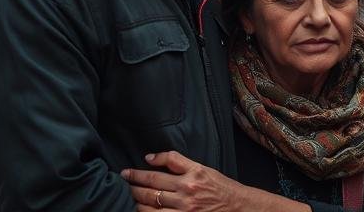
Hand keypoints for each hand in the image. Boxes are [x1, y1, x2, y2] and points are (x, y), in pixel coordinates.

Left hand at [123, 151, 246, 211]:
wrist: (237, 207)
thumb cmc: (220, 187)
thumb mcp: (202, 168)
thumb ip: (178, 162)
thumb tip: (151, 157)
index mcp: (191, 175)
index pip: (158, 172)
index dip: (138, 172)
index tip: (127, 172)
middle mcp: (187, 192)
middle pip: (151, 189)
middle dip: (134, 186)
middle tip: (126, 182)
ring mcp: (184, 210)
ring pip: (150, 206)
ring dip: (138, 202)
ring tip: (134, 197)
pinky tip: (144, 210)